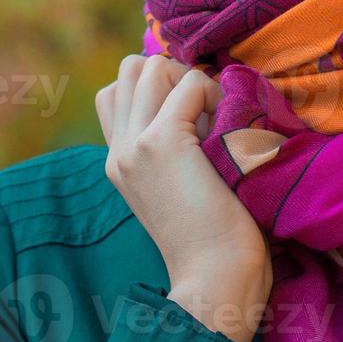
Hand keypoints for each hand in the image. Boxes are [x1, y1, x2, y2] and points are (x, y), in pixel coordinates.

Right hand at [97, 54, 272, 341]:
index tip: (192, 116)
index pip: (115, 91)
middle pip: (129, 69)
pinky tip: (227, 127)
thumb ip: (171, 147)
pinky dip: (213, 92)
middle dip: (172, 74)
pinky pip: (190, 83)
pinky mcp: (162, 141)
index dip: (158, 88)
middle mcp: (118, 150)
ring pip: (151, 65)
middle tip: (204, 109)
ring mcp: (135, 144)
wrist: (216, 276)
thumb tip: (196, 95)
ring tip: (214, 116)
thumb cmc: (214, 235)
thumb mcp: (177, 184)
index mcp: (118, 161)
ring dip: (190, 79)